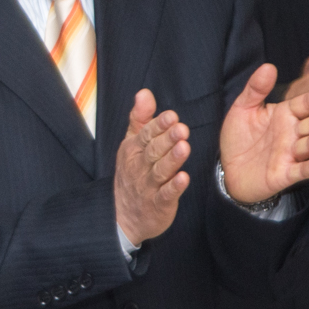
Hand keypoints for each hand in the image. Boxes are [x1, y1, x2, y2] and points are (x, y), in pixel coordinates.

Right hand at [111, 88, 190, 247]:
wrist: (123, 215)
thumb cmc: (133, 173)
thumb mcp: (132, 144)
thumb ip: (140, 119)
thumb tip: (145, 93)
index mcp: (133, 149)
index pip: (146, 134)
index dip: (159, 125)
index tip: (172, 116)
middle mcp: (139, 166)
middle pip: (153, 151)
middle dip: (167, 139)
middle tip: (181, 128)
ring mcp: (148, 186)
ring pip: (160, 171)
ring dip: (172, 159)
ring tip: (185, 147)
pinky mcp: (158, 204)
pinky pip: (166, 195)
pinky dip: (174, 187)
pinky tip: (184, 178)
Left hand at [220, 62, 308, 205]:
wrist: (227, 170)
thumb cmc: (239, 138)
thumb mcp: (243, 108)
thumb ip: (256, 89)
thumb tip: (268, 66)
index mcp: (286, 114)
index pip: (306, 103)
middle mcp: (293, 134)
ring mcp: (291, 155)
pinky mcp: (285, 175)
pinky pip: (302, 170)